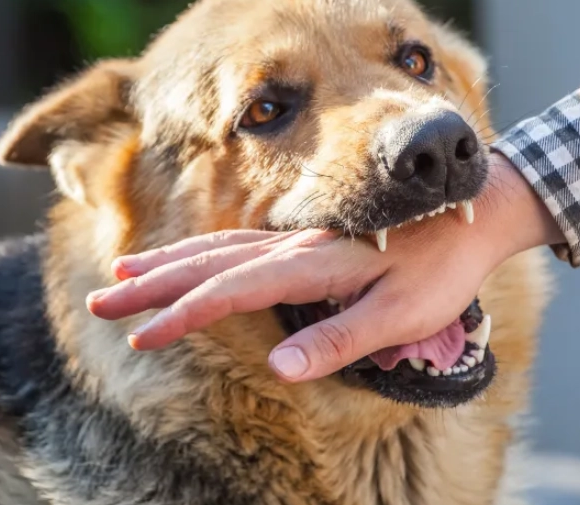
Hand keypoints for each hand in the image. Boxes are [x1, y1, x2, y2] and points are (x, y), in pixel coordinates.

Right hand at [86, 152, 562, 381]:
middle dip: (154, 283)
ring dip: (170, 261)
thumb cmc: (443, 269)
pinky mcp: (309, 239)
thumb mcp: (402, 314)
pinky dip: (204, 251)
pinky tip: (190, 260)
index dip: (185, 315)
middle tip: (103, 298)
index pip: (234, 291)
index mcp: (316, 264)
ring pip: (220, 246)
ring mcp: (301, 237)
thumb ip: (341, 339)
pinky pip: (243, 242)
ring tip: (126, 272)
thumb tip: (280, 368)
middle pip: (211, 262)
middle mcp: (298, 245)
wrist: (476, 211)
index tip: (143, 335)